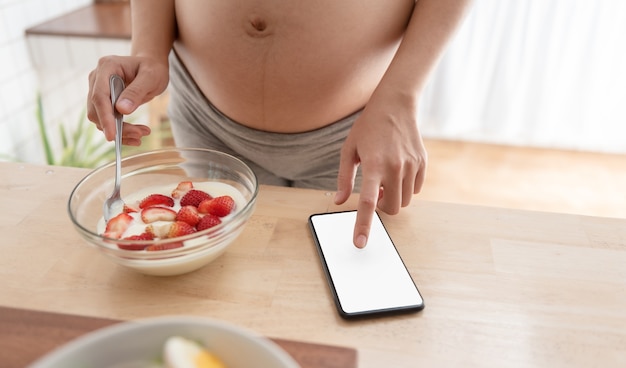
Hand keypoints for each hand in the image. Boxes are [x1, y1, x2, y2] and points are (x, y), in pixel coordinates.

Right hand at [87, 55, 169, 145]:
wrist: (151, 66)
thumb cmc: (152, 68)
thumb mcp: (151, 77)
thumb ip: (136, 91)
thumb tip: (121, 110)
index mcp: (106, 67)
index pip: (99, 96)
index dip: (104, 117)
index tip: (112, 135)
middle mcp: (97, 78)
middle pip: (97, 110)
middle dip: (116, 127)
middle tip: (139, 135)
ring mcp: (98, 90)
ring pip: (100, 118)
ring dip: (120, 131)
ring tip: (142, 133)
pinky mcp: (103, 101)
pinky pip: (107, 120)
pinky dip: (120, 130)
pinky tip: (136, 135)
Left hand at [335, 102, 426, 247]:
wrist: (395, 106)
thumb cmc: (368, 128)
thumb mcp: (348, 150)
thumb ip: (344, 179)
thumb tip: (338, 201)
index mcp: (373, 165)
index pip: (368, 202)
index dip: (363, 225)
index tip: (360, 243)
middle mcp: (395, 167)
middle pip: (392, 208)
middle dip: (383, 208)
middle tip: (376, 192)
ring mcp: (412, 165)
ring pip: (405, 201)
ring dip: (394, 197)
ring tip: (385, 179)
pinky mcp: (422, 163)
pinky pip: (416, 189)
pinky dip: (406, 188)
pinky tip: (398, 172)